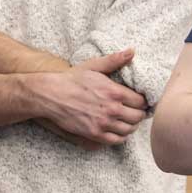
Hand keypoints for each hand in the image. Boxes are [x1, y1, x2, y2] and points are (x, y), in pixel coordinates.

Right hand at [32, 49, 147, 145]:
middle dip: (138, 114)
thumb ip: (114, 60)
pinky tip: (116, 130)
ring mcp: (103, 123)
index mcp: (114, 91)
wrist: (50, 94)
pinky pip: (116, 140)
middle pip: (138, 117)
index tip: (138, 101)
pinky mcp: (94, 134)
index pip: (141, 101)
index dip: (141, 101)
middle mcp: (112, 109)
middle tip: (134, 111)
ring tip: (126, 120)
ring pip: (128, 130)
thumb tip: (131, 51)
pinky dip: (120, 137)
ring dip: (130, 125)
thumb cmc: (71, 79)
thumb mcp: (93, 67)